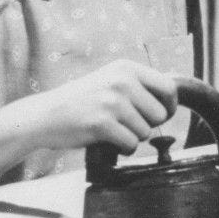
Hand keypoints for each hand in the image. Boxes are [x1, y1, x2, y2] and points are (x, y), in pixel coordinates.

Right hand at [25, 59, 177, 152]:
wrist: (45, 114)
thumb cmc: (82, 100)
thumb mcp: (110, 79)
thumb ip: (138, 84)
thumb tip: (173, 95)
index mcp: (126, 68)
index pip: (168, 87)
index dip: (169, 106)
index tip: (161, 115)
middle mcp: (122, 81)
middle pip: (160, 114)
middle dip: (148, 126)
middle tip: (128, 125)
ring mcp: (112, 101)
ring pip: (146, 132)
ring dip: (133, 138)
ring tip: (113, 131)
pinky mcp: (102, 123)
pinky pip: (131, 144)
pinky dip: (123, 149)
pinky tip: (108, 141)